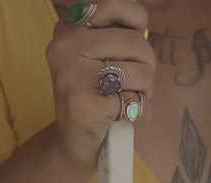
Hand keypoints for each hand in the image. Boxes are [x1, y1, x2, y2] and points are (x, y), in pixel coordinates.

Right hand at [46, 0, 154, 164]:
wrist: (72, 140)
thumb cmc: (92, 93)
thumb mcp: (95, 55)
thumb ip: (113, 32)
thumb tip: (142, 25)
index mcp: (67, 30)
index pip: (112, 4)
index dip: (135, 19)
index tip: (131, 40)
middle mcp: (63, 48)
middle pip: (136, 43)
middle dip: (146, 66)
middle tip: (131, 82)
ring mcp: (72, 76)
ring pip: (142, 73)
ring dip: (145, 92)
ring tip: (126, 99)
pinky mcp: (85, 105)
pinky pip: (137, 102)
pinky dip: (140, 114)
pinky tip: (123, 118)